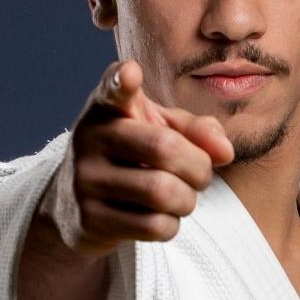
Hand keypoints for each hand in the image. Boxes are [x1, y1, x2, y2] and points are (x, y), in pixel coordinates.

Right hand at [37, 56, 234, 256]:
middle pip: (165, 148)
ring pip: (163, 192)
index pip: (112, 89)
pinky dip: (172, 225)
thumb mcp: (160, 132)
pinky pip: (154, 225)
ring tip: (182, 198)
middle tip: (202, 176)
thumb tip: (225, 151)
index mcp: (106, 108)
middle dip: (199, 168)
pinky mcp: (90, 219)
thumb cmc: (131, 159)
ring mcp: (85, 180)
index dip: (123, 80)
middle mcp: (89, 138)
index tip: (131, 73)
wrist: (75, 208)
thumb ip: (197, 131)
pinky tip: (162, 218)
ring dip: (188, 200)